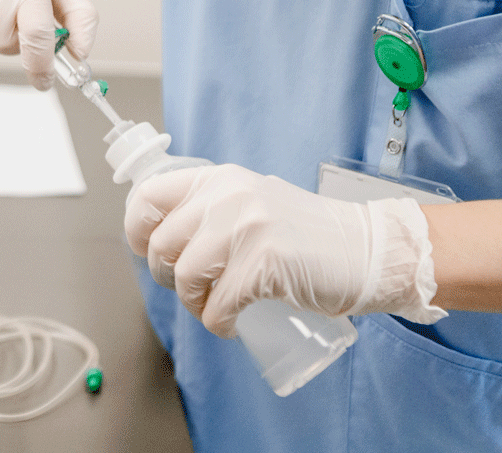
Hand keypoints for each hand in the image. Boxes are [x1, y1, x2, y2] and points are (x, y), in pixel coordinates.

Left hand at [124, 163, 446, 336]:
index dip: (136, 229)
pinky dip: (217, 323)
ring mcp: (247, 226)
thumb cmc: (306, 234)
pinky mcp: (264, 262)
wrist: (364, 249)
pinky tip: (231, 323)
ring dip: (193, 304)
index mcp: (220, 179)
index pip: (149, 195)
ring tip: (214, 307)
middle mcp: (228, 195)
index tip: (147, 250)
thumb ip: (214, 209)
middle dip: (168, 277)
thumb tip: (164, 239)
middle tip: (194, 289)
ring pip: (185, 277)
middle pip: (161, 245)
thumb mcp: (252, 202)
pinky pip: (216, 306)